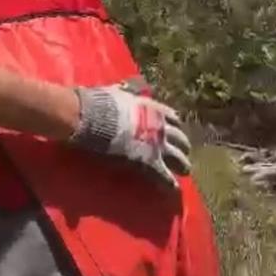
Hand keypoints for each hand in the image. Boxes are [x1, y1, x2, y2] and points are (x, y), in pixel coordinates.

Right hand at [69, 86, 191, 189]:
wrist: (91, 118)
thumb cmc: (98, 104)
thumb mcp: (116, 93)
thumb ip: (125, 91)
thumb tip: (125, 85)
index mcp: (152, 109)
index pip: (172, 118)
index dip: (174, 126)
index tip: (173, 131)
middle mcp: (160, 126)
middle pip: (181, 139)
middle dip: (182, 147)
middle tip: (181, 154)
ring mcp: (157, 145)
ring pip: (180, 158)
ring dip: (182, 165)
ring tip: (184, 171)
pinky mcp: (150, 163)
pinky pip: (166, 176)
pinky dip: (170, 184)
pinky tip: (174, 189)